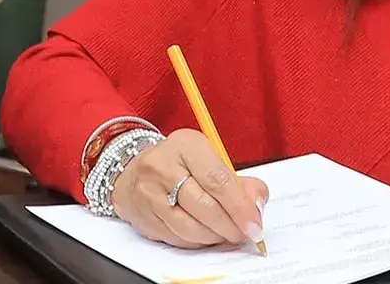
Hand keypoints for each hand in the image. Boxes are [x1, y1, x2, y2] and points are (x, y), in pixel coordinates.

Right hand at [108, 129, 269, 249]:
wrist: (133, 171)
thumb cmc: (179, 165)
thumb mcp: (209, 159)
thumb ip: (239, 182)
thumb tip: (256, 207)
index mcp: (185, 146)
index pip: (217, 180)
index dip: (240, 207)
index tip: (255, 224)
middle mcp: (163, 167)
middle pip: (205, 207)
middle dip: (231, 227)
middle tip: (244, 233)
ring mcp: (149, 194)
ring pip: (191, 228)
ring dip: (215, 237)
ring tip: (226, 234)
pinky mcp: (144, 217)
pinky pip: (178, 239)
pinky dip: (198, 242)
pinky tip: (206, 235)